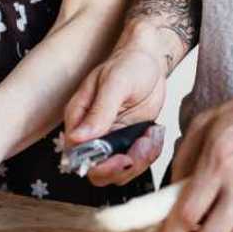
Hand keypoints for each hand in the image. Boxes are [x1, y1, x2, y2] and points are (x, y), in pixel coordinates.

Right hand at [63, 43, 167, 185]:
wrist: (149, 59)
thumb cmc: (129, 64)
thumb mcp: (115, 84)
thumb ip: (99, 112)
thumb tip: (78, 138)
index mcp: (78, 119)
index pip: (79, 157)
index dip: (100, 166)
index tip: (123, 158)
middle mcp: (91, 134)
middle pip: (99, 172)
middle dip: (125, 167)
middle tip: (143, 146)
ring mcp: (111, 139)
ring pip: (120, 172)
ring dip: (141, 160)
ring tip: (151, 134)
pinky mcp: (128, 141)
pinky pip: (137, 162)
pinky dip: (150, 153)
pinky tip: (154, 132)